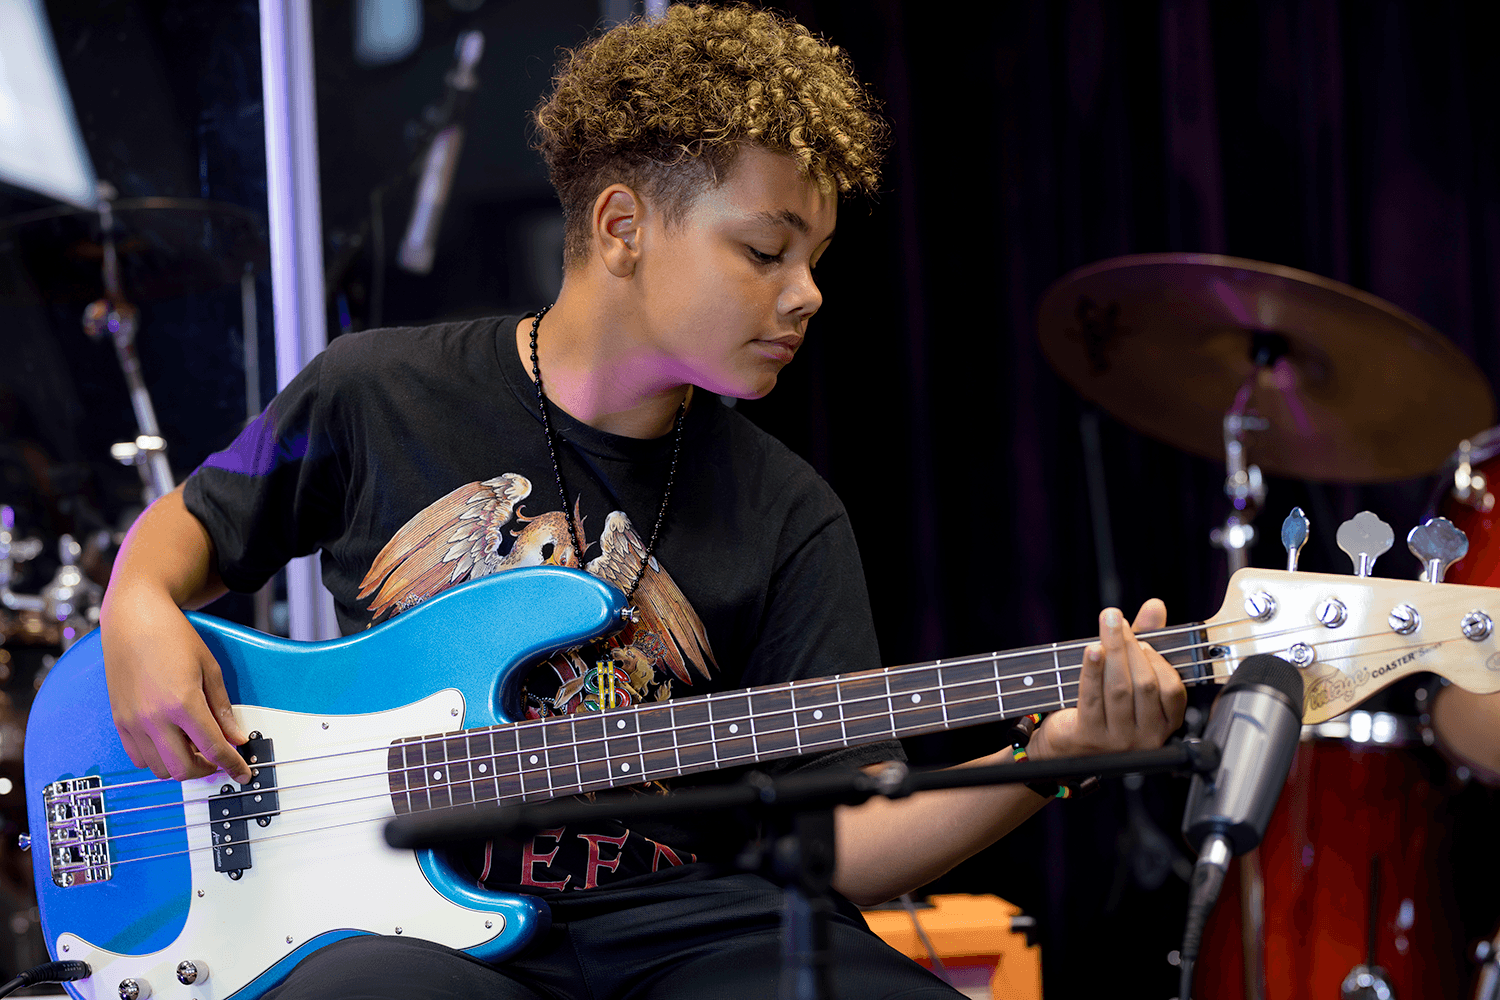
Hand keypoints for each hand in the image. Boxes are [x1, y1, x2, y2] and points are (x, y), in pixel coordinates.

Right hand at [102, 583, 250, 782]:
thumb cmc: (174, 637)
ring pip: (159, 769)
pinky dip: (157, 759)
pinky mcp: (118, 722)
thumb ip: (222, 709)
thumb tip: (236, 738)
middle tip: (218, 758)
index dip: (232, 765)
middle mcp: (154, 718)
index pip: (213, 749)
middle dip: (206, 770)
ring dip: (181, 765)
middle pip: (183, 769)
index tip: (244, 774)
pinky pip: (138, 758)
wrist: (134, 619)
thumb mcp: (210, 669)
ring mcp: (132, 722)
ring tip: (195, 747)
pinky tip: (171, 742)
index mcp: (182, 703)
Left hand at [1029, 599, 1186, 760]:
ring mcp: (1118, 740)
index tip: (1142, 641)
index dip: (1159, 662)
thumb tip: (1156, 606)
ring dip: (1112, 651)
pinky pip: (1092, 697)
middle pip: (1144, 685)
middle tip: (1116, 621)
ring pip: (1119, 689)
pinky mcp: (1089, 737)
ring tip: (1107, 626)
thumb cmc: (1103, 707)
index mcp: (1164, 725)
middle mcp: (1146, 737)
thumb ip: (1145, 640)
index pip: (1173, 691)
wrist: (1066, 747)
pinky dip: (1092, 670)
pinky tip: (1092, 650)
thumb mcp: (1128, 674)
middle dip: (1130, 647)